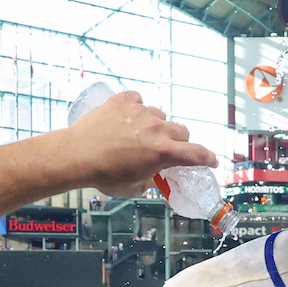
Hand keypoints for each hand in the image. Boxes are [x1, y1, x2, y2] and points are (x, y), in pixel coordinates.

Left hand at [67, 91, 218, 197]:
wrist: (76, 155)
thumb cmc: (104, 176)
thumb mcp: (133, 186)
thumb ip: (150, 178)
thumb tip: (154, 175)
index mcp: (164, 152)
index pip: (196, 154)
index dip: (207, 158)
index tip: (211, 161)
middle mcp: (157, 128)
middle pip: (181, 131)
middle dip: (177, 141)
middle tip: (164, 148)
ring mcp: (141, 112)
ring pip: (159, 115)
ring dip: (154, 125)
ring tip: (136, 135)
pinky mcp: (124, 101)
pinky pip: (137, 100)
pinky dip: (135, 108)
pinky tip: (125, 118)